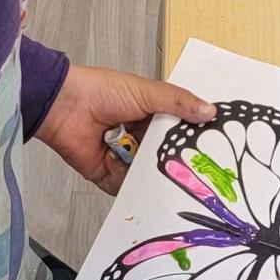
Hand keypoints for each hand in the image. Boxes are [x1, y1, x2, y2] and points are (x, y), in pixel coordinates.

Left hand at [36, 64, 214, 194]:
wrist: (65, 106)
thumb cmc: (102, 91)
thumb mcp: (147, 92)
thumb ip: (179, 102)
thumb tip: (210, 111)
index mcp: (154, 117)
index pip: (181, 134)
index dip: (195, 142)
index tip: (214, 150)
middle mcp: (143, 140)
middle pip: (168, 159)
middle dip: (176, 163)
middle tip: (194, 169)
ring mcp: (128, 159)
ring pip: (150, 175)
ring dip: (153, 173)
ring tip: (160, 169)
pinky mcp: (112, 176)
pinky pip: (129, 187)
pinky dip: (130, 182)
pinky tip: (130, 170)